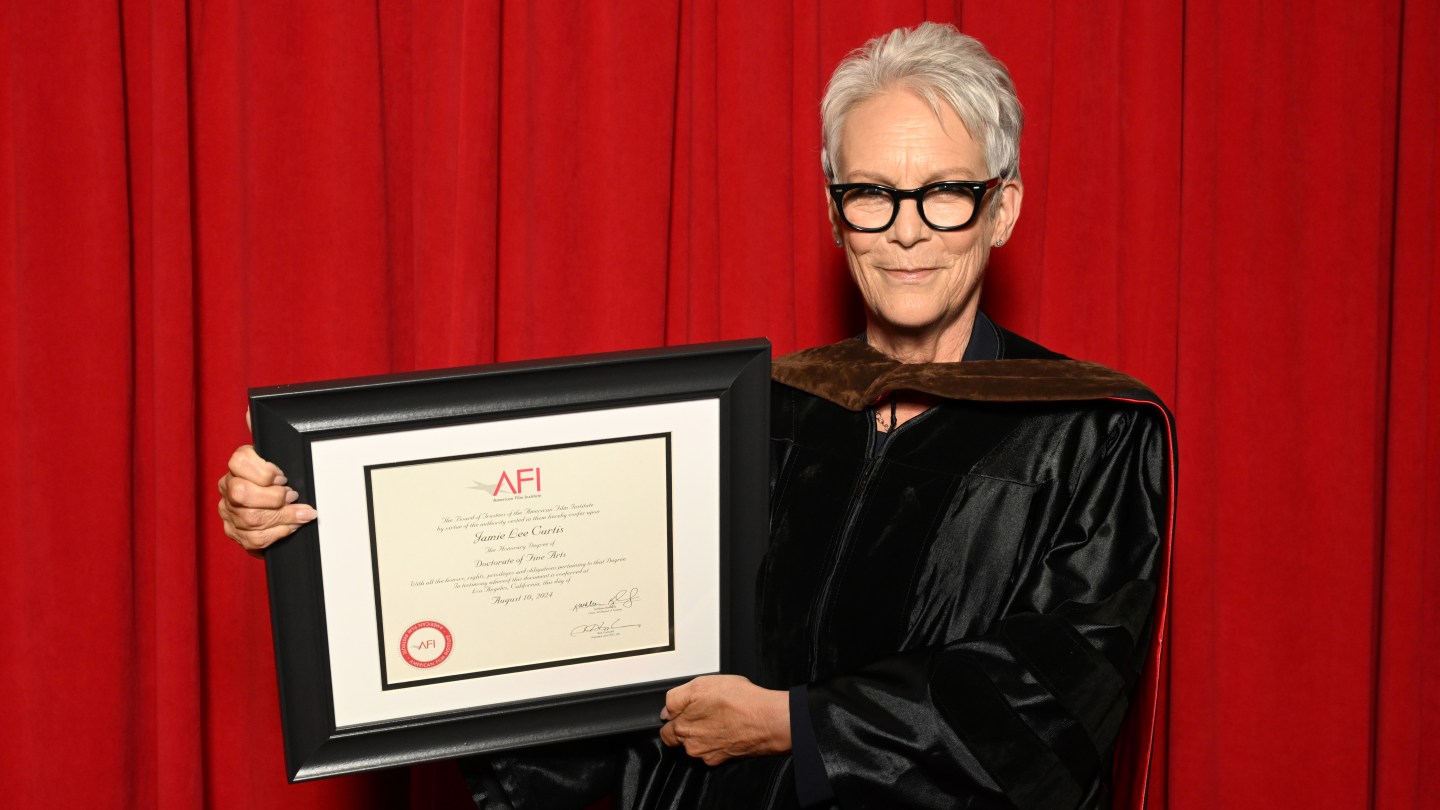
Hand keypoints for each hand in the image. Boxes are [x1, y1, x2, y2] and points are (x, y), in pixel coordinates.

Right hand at [217, 435, 315, 555]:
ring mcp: (229, 512)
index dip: (264, 472)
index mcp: (237, 465)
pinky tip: (291, 526)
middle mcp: (228, 487)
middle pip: (241, 494)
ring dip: (282, 517)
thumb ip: (266, 435)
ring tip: (301, 513)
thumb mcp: (276, 456)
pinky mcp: (237, 533)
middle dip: (273, 498)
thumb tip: (251, 410)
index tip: (283, 477)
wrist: (278, 509)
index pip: (238, 462)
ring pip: (250, 519)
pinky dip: (278, 533)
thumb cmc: (278, 480)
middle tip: (293, 495)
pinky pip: (254, 538)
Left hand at [658, 675, 790, 765]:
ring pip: (697, 745)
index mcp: (682, 728)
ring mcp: (707, 755)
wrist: (768, 720)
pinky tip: (728, 728)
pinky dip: (718, 742)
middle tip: (706, 712)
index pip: (666, 730)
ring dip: (704, 734)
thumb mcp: (701, 685)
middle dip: (689, 726)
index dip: (675, 718)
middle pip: (681, 739)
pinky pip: (713, 751)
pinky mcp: (722, 760)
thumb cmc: (740, 701)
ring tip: (720, 718)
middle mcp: (692, 746)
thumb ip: (676, 698)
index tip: (685, 711)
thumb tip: (667, 710)